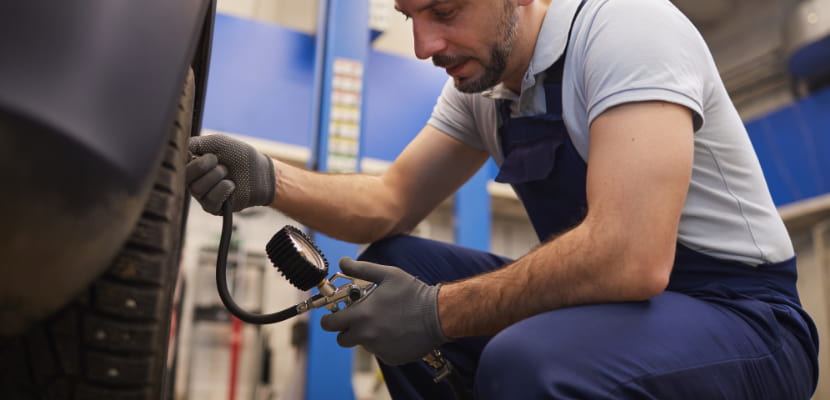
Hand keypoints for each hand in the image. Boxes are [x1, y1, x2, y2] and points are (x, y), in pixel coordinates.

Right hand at [186, 134, 275, 214]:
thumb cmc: (238, 155)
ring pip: (197, 189)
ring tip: (227, 172)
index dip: (188, 157)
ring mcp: (203, 196)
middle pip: (185, 177)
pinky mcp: (214, 208)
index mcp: (192, 166)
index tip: (201, 152)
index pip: (178, 164)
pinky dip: (223, 189)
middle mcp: (194, 182)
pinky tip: (232, 185)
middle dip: (202, 165)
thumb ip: (195, 143)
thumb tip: (178, 146)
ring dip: (216, 176)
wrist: (259, 170)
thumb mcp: (216, 143)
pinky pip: (210, 201)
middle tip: (217, 160)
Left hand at [320, 258, 448, 364]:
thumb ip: (361, 269)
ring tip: (385, 322)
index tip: (335, 316)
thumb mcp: (387, 274)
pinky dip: (384, 344)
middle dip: (347, 330)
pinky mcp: (391, 358)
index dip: (330, 320)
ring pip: (363, 344)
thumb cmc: (412, 293)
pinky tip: (396, 332)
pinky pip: (379, 352)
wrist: (438, 315)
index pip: (330, 325)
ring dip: (368, 336)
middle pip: (343, 339)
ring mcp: (378, 349)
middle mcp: (367, 335)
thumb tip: (343, 261)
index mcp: (361, 316)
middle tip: (360, 319)